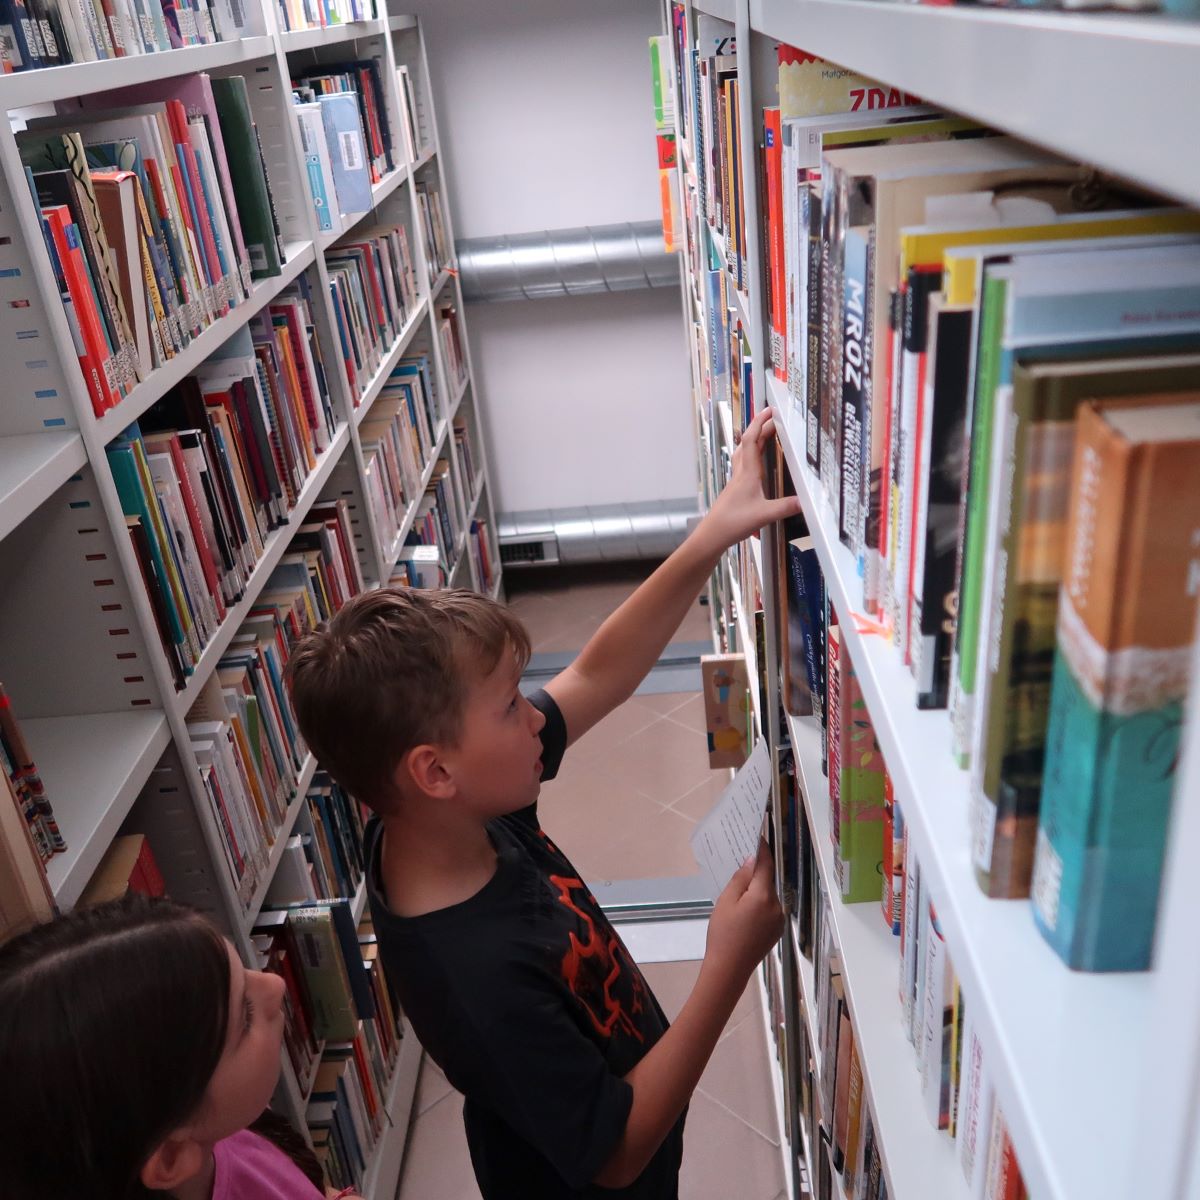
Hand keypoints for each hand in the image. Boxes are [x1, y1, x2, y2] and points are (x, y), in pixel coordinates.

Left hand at [704, 406, 801, 549]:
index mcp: (748, 473)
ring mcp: (736, 481)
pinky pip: (744, 466)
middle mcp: (740, 473)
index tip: (770, 410)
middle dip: (761, 429)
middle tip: (775, 420)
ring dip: (755, 441)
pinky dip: (752, 457)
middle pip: (749, 444)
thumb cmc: (733, 523)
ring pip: (744, 454)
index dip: (760, 423)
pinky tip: (757, 464)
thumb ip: (786, 507)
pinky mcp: (735, 490)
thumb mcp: (764, 515)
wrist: (712, 535)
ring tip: (766, 435)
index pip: (753, 440)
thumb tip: (807, 501)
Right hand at [704, 840, 784, 985]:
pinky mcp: (777, 930)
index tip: (758, 835)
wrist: (729, 968)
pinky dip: (760, 904)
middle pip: (767, 881)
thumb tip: (752, 860)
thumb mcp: (726, 901)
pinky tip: (745, 910)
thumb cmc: (722, 933)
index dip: (762, 849)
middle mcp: (777, 906)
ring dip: (758, 890)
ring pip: (768, 896)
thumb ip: (741, 878)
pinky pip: (769, 909)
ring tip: (739, 892)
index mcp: (763, 896)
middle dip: (756, 872)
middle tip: (741, 862)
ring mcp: (779, 920)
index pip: (766, 865)